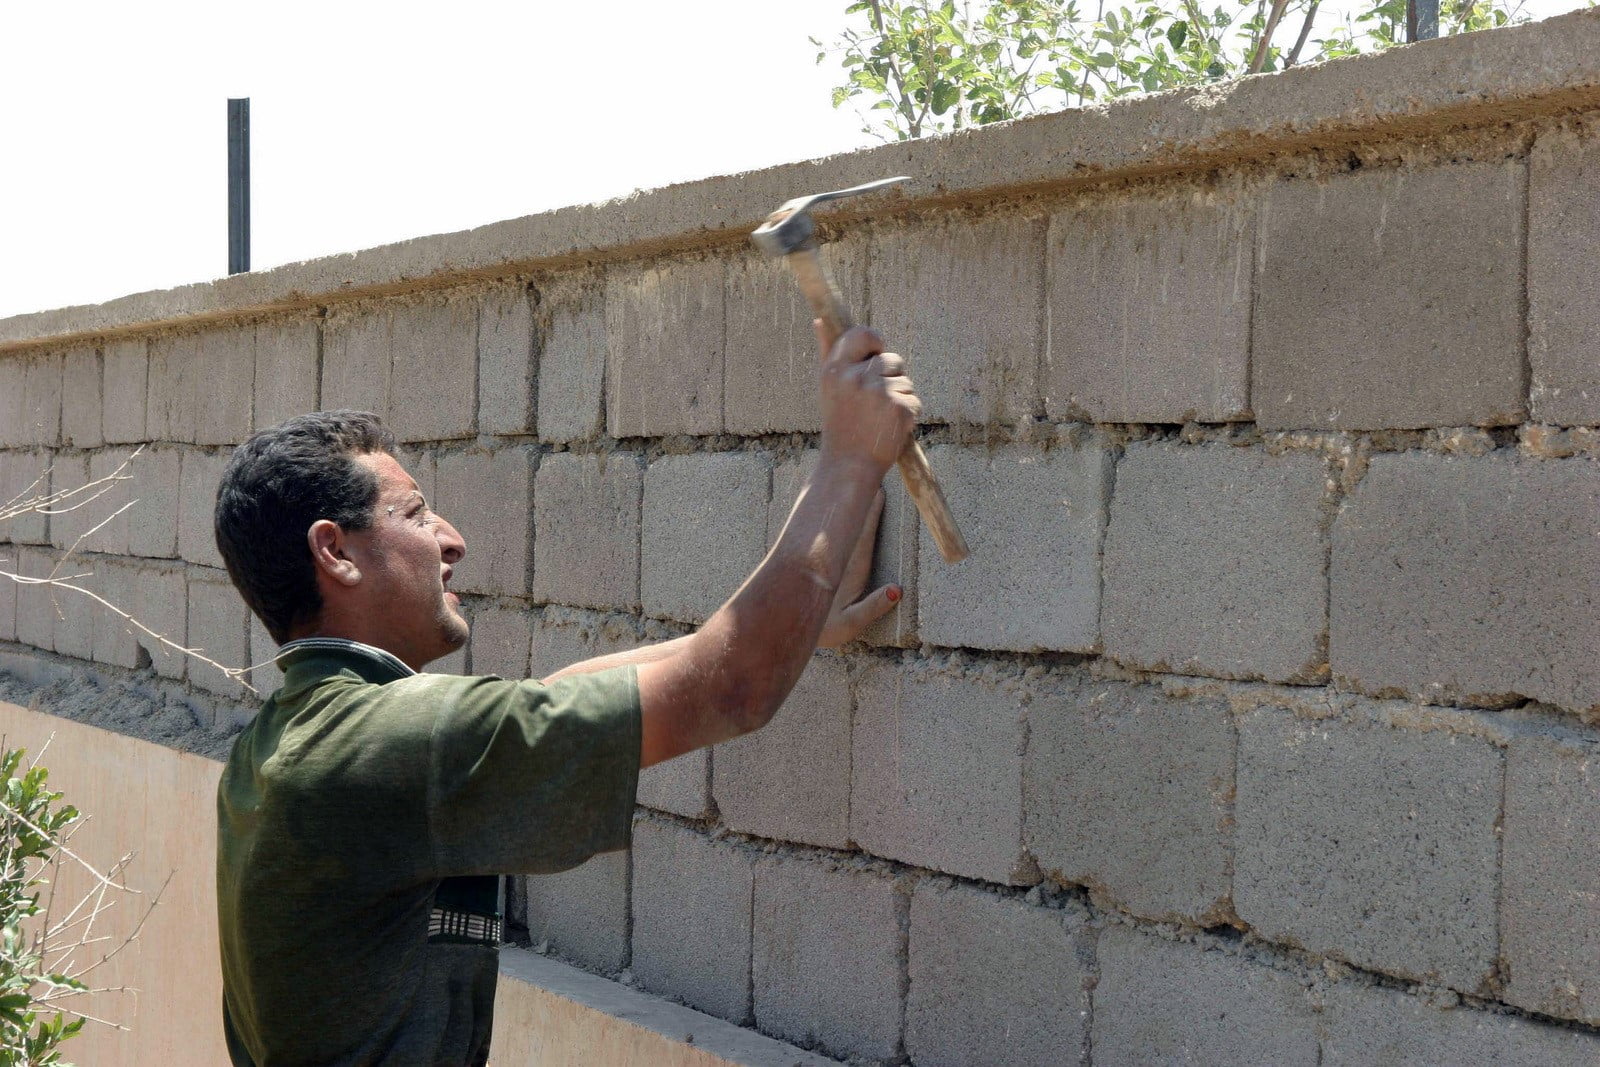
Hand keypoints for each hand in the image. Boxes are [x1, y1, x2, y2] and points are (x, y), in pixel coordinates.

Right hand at [815, 322, 920, 478]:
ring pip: (905, 381)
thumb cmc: (840, 425)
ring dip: (900, 396)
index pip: (863, 334)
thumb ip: (827, 352)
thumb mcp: (828, 387)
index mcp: (835, 369)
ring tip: (879, 417)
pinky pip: (914, 400)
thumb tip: (820, 320)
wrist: (848, 466)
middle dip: (891, 377)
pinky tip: (890, 428)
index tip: (876, 355)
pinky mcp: (900, 408)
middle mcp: (856, 377)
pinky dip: (908, 414)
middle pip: (892, 359)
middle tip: (874, 402)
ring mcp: (880, 392)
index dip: (875, 343)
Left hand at [817, 488, 901, 648]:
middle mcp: (839, 559)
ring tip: (860, 486)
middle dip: (862, 502)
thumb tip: (897, 590)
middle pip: (854, 525)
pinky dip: (839, 518)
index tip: (879, 491)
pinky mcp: (823, 560)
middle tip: (872, 478)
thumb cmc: (824, 628)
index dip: (871, 514)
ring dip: (850, 508)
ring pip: (842, 527)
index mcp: (849, 571)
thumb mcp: (848, 625)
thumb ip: (872, 607)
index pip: (864, 536)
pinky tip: (840, 506)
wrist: (788, 627)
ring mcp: (830, 557)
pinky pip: (835, 534)